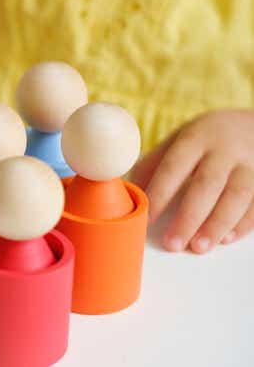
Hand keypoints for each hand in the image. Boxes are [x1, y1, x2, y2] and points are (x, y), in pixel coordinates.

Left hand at [131, 110, 253, 253]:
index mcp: (195, 137)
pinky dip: (243, 224)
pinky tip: (226, 239)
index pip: (174, 167)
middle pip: (206, 185)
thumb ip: (155, 163)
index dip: (160, 193)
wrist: (253, 125)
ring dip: (217, 225)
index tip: (149, 219)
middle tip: (173, 244)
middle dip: (189, 217)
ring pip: (236, 197)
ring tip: (199, 247)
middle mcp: (224, 150)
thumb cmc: (205, 138)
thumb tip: (130, 192)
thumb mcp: (179, 140)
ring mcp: (249, 164)